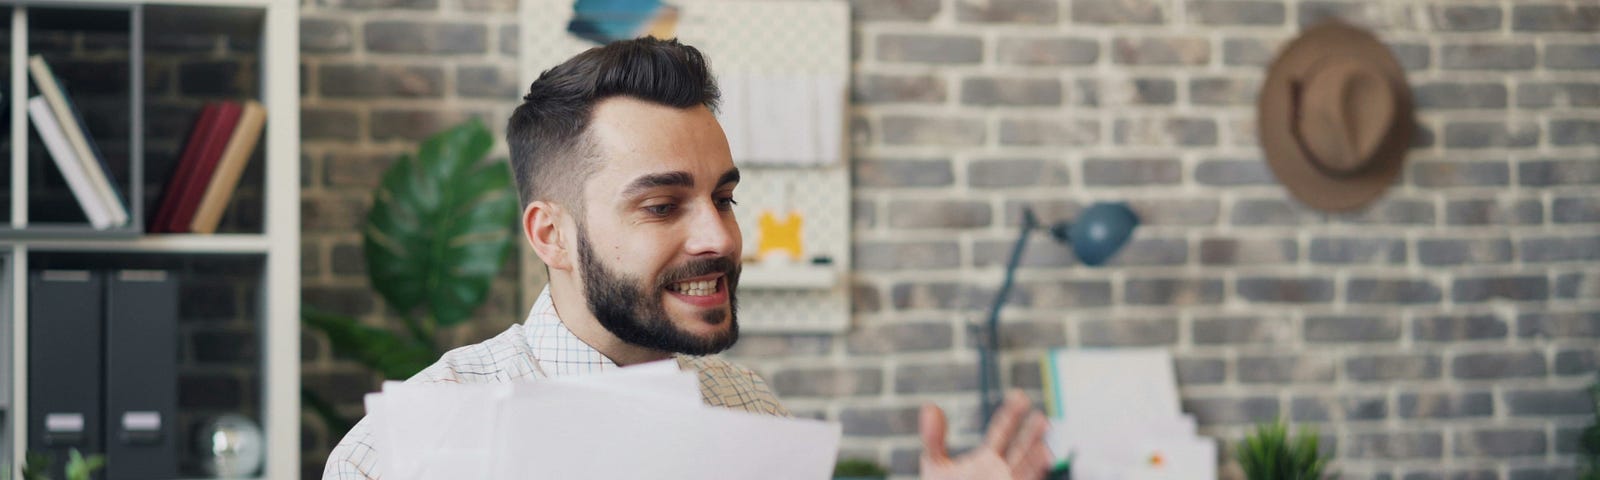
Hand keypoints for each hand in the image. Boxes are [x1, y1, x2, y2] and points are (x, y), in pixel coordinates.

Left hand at [919, 389, 1053, 479]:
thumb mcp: (935, 465)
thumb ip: (934, 438)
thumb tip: (929, 407)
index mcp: (987, 459)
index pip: (1002, 432)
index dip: (1011, 414)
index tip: (1019, 396)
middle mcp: (1001, 471)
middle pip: (1021, 448)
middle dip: (1031, 434)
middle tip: (1040, 417)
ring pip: (1027, 468)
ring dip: (1037, 455)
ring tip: (1045, 441)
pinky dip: (1035, 471)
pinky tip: (1044, 458)